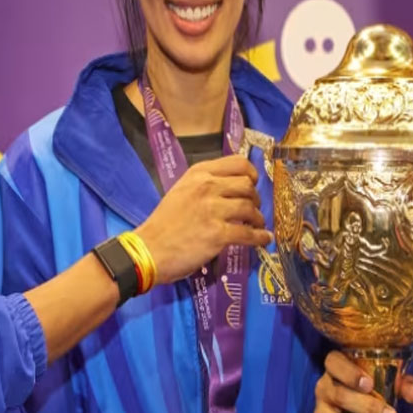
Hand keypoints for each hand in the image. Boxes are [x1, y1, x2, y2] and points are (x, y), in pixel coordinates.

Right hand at [136, 154, 271, 283]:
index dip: (251, 174)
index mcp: (199, 173)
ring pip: (250, 208)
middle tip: (254, 210)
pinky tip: (263, 240)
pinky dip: (260, 237)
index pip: (238, 163)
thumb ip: (204, 186)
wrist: (148, 250)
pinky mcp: (217, 234)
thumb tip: (233, 189)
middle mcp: (207, 187)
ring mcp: (213, 210)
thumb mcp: (181, 191)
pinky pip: (248, 233)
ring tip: (257, 226)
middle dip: (256, 199)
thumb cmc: (163, 223)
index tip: (253, 185)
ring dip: (258, 219)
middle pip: (248, 185)